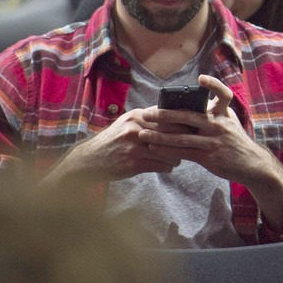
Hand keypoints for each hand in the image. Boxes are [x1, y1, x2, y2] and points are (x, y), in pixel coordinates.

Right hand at [40, 108, 181, 190]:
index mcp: (135, 116)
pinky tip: (168, 166)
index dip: (183, 122)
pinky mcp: (134, 163)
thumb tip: (174, 115)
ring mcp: (134, 146)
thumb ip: (147, 119)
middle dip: (183, 139)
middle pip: (171, 132)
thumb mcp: (127, 123)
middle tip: (191, 144)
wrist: (89, 160)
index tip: (193, 127)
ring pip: (168, 150)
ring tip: (178, 158)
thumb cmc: (112, 141)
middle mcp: (135, 128)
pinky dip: (168, 166)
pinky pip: (161, 165)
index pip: (167, 115)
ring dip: (177, 156)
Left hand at [139, 74, 282, 231]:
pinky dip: (167, 150)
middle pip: (188, 116)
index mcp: (224, 113)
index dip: (213, 84)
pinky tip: (154, 149)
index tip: (201, 79)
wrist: (251, 164)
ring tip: (143, 134)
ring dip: (159, 136)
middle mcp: (219, 125)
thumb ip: (213, 111)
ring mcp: (214, 141)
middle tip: (147, 114)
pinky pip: (184, 153)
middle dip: (164, 114)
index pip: (223, 94)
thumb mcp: (230, 122)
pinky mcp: (209, 157)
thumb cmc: (235, 141)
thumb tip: (189, 102)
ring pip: (181, 137)